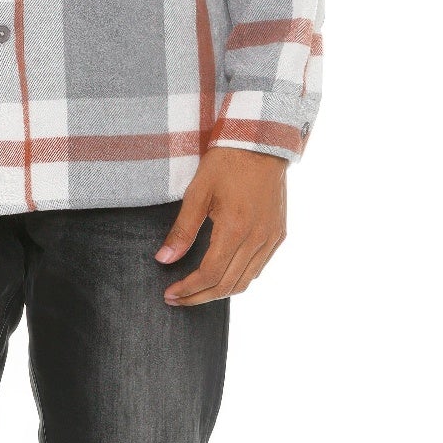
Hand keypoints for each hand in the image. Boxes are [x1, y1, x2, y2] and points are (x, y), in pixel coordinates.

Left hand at [155, 148, 287, 305]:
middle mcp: (257, 239)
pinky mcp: (278, 234)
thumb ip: (182, 230)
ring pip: (245, 282)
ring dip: (219, 292)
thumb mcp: (197, 193)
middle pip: (227, 286)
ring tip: (195, 292)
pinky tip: (220, 275)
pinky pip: (258, 268)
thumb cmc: (226, 163)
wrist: (261, 143)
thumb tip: (164, 259)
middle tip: (177, 299)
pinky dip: (238, 278)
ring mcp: (271, 238)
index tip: (170, 293)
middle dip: (199, 297)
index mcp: (235, 229)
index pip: (210, 275)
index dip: (188, 290)